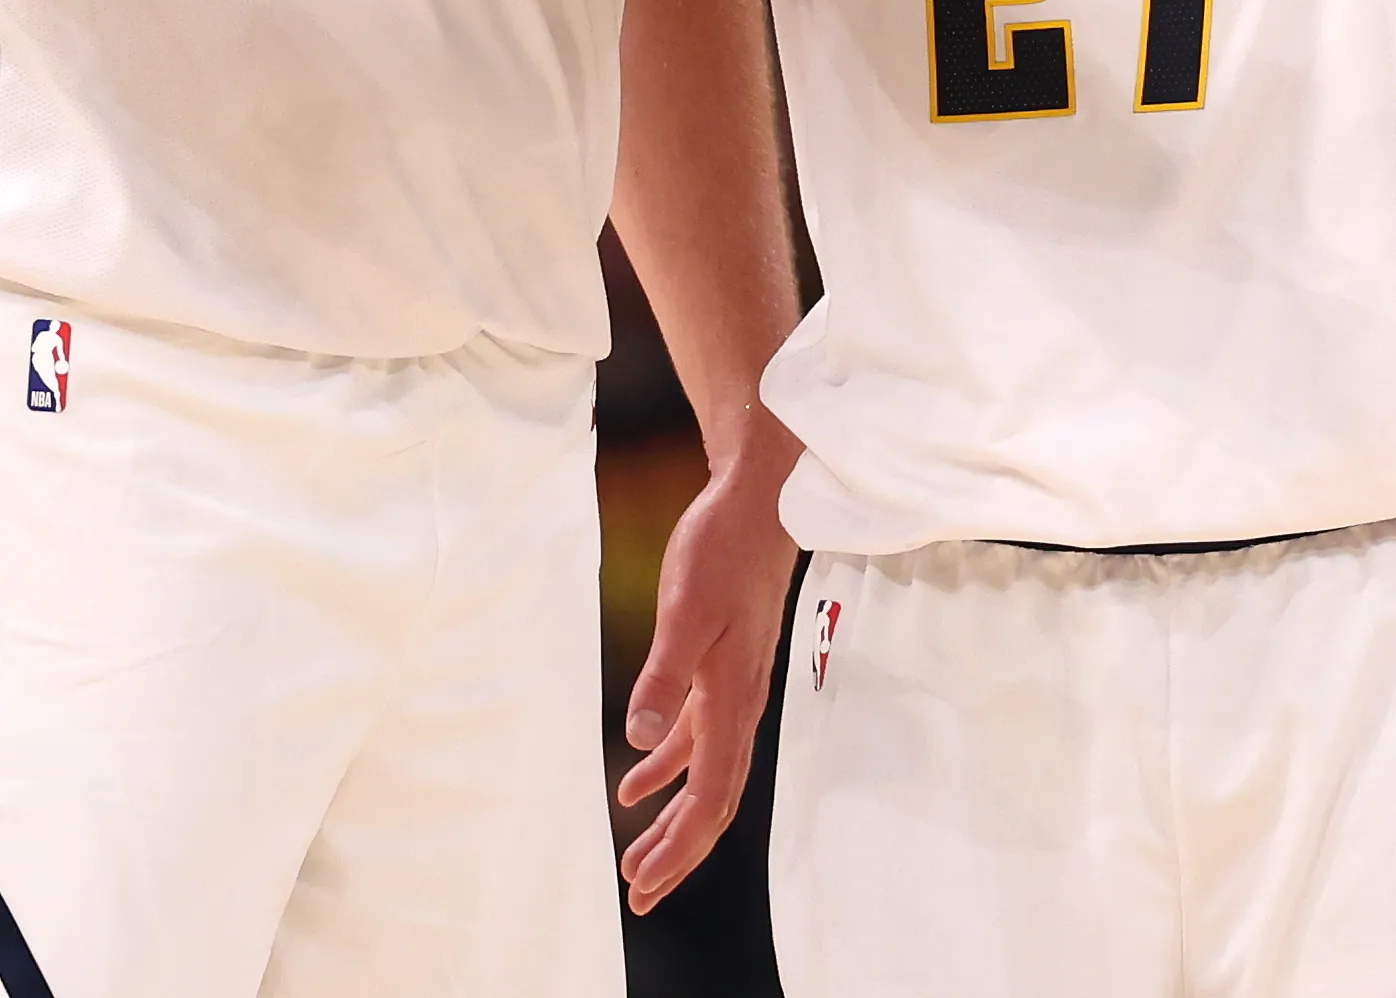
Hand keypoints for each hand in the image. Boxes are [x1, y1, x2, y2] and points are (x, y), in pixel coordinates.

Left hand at [615, 429, 799, 911]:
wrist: (759, 500)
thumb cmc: (722, 549)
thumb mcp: (685, 608)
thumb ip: (663, 676)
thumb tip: (643, 742)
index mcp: (733, 700)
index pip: (711, 795)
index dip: (680, 845)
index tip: (647, 883)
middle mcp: (739, 706)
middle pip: (713, 800)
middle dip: (677, 852)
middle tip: (640, 893)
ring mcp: (732, 690)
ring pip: (706, 776)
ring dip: (672, 820)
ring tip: (637, 859)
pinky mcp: (719, 669)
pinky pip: (697, 740)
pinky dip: (668, 770)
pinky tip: (636, 783)